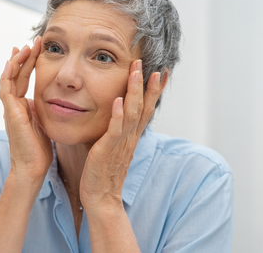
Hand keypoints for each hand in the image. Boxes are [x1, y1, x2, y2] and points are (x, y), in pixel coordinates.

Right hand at [0, 36, 52, 180]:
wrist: (32, 168)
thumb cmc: (39, 150)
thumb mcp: (43, 123)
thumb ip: (41, 110)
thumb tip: (46, 99)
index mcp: (22, 106)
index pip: (23, 79)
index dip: (29, 63)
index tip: (37, 48)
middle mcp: (14, 105)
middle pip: (16, 75)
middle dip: (24, 57)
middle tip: (33, 41)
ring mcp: (10, 109)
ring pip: (9, 78)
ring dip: (16, 62)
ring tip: (24, 46)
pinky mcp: (10, 114)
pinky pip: (6, 90)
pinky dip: (8, 75)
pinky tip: (13, 62)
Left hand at [79, 60, 161, 210]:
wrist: (100, 197)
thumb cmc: (103, 172)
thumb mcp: (113, 147)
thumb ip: (116, 131)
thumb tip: (115, 114)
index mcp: (131, 136)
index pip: (146, 109)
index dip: (154, 91)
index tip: (162, 72)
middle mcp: (130, 137)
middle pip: (144, 108)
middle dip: (149, 86)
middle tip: (154, 66)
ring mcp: (120, 143)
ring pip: (132, 113)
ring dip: (135, 92)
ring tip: (137, 72)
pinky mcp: (107, 150)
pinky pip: (115, 130)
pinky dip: (118, 115)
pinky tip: (119, 100)